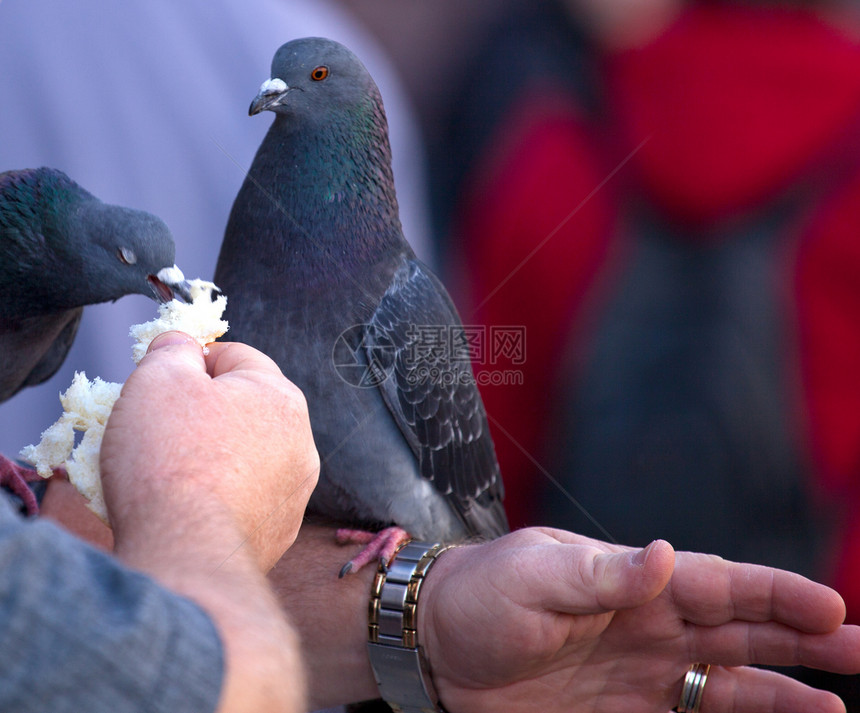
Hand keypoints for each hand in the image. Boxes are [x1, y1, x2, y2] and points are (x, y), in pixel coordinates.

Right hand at [101, 331, 318, 570]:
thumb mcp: (158, 378)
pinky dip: (219, 496)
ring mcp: (294, 491)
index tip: (161, 381)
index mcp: (280, 397)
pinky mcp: (279, 532)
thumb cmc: (170, 460)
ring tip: (169, 472)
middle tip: (158, 427)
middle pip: (243, 407)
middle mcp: (301, 442)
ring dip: (211, 455)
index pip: (235, 355)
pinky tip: (187, 507)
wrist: (187, 555)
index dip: (191, 361)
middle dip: (201, 411)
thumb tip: (181, 344)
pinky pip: (244, 498)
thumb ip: (173, 349)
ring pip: (245, 455)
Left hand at [419, 527, 859, 712]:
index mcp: (630, 580)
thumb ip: (602, 573)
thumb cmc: (480, 594)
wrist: (432, 644)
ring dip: (779, 688)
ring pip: (725, 678)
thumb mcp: (534, 574)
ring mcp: (638, 668)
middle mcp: (646, 622)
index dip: (774, 594)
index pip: (716, 582)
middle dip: (800, 638)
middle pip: (738, 628)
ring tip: (834, 704)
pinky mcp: (620, 710)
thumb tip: (665, 554)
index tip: (831, 608)